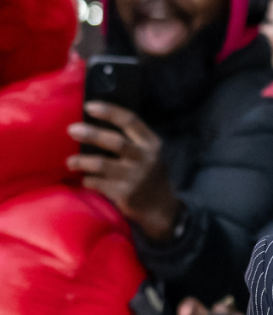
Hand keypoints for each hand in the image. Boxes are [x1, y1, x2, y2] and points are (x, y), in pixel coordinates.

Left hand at [67, 102, 179, 240]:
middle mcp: (146, 159)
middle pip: (115, 142)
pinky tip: (85, 179)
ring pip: (102, 164)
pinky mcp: (125, 194)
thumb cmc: (150, 175)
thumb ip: (133, 140)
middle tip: (72, 130)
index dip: (110, 112)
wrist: (161, 207)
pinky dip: (88, 180)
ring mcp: (135, 177)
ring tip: (70, 162)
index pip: (131, 121)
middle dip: (91, 134)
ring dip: (82, 161)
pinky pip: (98, 183)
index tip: (89, 106)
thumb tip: (96, 124)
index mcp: (152, 144)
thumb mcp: (150, 154)